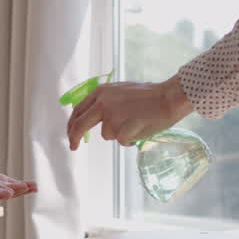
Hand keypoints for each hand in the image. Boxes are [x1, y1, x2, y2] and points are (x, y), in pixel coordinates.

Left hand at [66, 75, 194, 149]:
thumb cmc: (150, 95)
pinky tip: (142, 127)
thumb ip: (106, 102)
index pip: (78, 110)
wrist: (168, 97)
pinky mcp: (122, 130)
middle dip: (74, 138)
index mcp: (101, 92)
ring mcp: (112, 117)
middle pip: (80, 125)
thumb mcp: (121, 91)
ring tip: (136, 121)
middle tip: (73, 147)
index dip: (72, 124)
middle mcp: (102, 103)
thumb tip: (94, 116)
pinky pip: (123, 141)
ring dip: (120, 133)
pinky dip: (131, 138)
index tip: (71, 133)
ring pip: (108, 135)